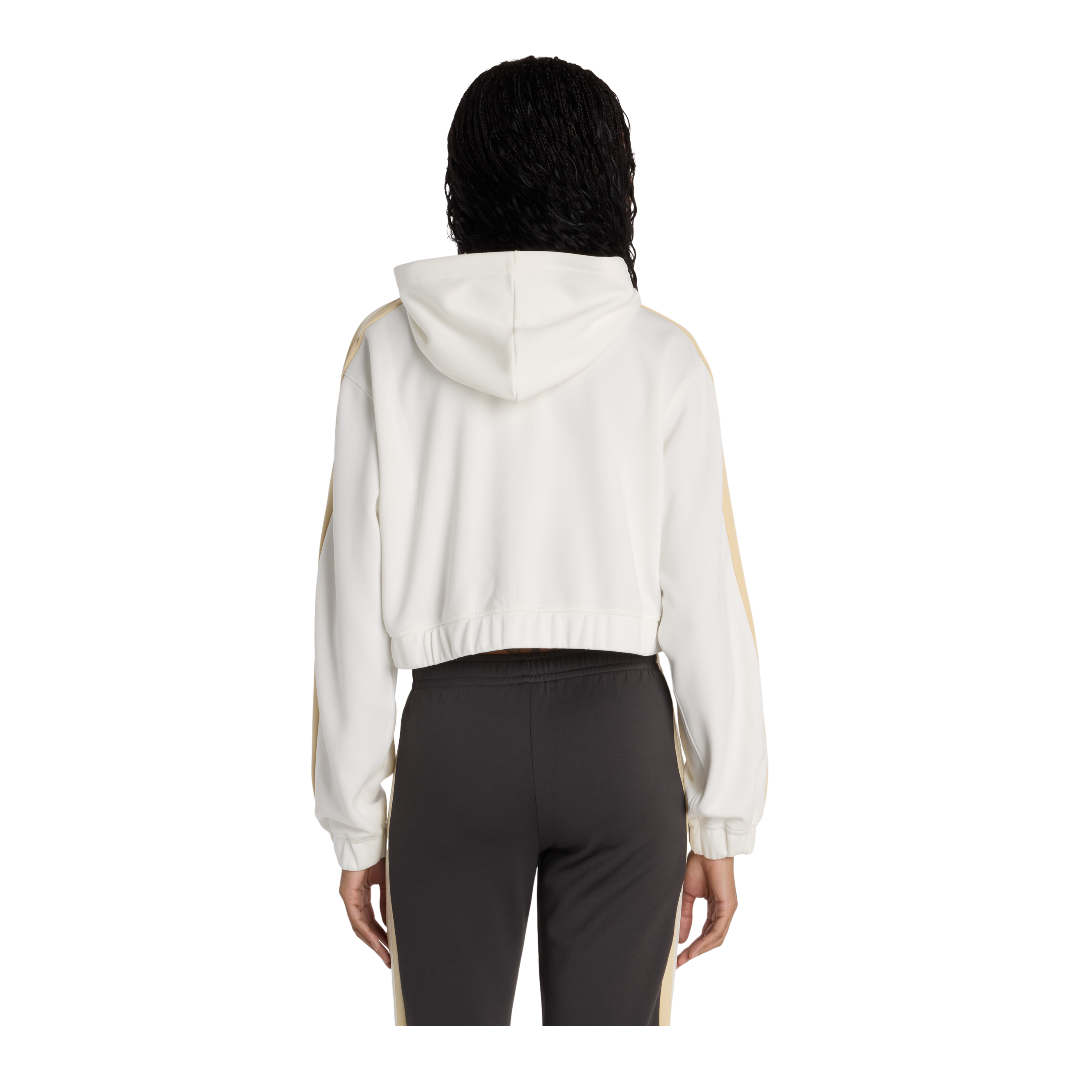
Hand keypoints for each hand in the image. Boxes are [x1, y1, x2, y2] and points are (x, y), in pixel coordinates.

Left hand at [339, 859, 390, 969]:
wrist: (369, 842)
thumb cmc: (378, 857)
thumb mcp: (387, 884)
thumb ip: (387, 903)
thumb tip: (392, 922)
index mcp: (363, 894)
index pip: (372, 921)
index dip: (382, 935)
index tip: (391, 947)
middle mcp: (354, 899)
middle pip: (365, 928)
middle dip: (378, 944)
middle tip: (388, 959)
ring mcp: (349, 898)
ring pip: (360, 927)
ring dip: (373, 942)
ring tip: (385, 955)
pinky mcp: (347, 896)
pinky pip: (358, 919)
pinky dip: (368, 932)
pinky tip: (377, 942)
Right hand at [677, 853, 736, 968]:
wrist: (706, 851)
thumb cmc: (698, 867)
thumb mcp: (688, 895)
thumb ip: (686, 915)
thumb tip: (681, 936)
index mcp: (715, 908)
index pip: (706, 932)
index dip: (694, 945)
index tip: (680, 955)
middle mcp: (724, 911)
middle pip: (711, 938)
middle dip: (696, 951)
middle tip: (681, 962)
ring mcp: (728, 910)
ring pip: (716, 937)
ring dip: (700, 949)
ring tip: (686, 958)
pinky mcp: (728, 907)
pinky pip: (717, 929)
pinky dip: (706, 941)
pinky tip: (695, 948)